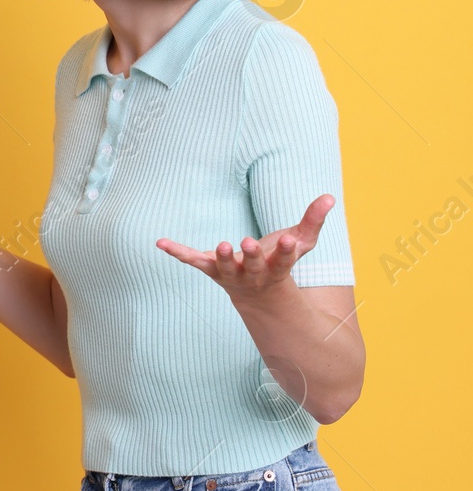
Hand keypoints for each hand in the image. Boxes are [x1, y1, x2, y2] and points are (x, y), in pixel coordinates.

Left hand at [156, 194, 335, 299]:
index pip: (283, 261)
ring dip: (220, 258)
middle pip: (251, 266)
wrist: (257, 294)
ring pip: (222, 268)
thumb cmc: (279, 262)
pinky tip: (160, 242)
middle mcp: (251, 275)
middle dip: (250, 256)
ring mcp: (228, 274)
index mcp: (275, 269)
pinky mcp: (209, 268)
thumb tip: (329, 197)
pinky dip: (177, 252)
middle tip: (246, 243)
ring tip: (220, 245)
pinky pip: (192, 261)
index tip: (288, 239)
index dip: (285, 251)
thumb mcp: (300, 243)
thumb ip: (312, 221)